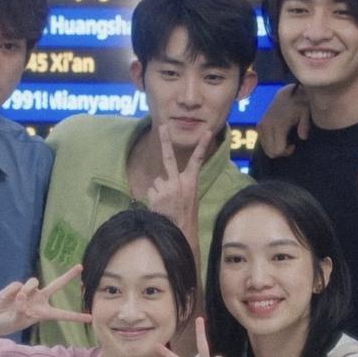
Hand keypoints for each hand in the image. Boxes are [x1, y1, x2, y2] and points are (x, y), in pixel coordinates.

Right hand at [0, 265, 90, 338]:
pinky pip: (18, 285)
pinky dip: (12, 292)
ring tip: (17, 299)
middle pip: (56, 285)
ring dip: (26, 289)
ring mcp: (29, 292)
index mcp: (42, 313)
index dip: (75, 316)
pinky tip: (6, 299)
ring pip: (34, 282)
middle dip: (68, 275)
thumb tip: (22, 296)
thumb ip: (21, 310)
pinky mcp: (17, 286)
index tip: (90, 318)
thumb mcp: (15, 322)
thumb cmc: (5, 324)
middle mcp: (39, 300)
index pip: (62, 314)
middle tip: (80, 267)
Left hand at [147, 122, 207, 236]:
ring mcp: (167, 187)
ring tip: (166, 203)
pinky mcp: (156, 194)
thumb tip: (161, 179)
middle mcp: (179, 181)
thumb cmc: (185, 214)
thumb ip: (180, 184)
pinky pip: (151, 191)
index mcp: (191, 181)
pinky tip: (160, 206)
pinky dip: (153, 198)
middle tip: (163, 126)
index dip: (202, 146)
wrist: (180, 231)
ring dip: (159, 191)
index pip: (198, 160)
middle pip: (169, 157)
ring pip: (157, 181)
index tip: (206, 132)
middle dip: (166, 140)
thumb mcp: (190, 196)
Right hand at [256, 83, 310, 157]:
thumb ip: (304, 126)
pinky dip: (270, 144)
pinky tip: (278, 137)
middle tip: (290, 144)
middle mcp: (266, 127)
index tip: (294, 145)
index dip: (287, 151)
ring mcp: (261, 126)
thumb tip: (303, 138)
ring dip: (275, 148)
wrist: (286, 94)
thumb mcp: (305, 113)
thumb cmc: (298, 104)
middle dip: (281, 152)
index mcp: (278, 125)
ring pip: (265, 149)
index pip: (277, 149)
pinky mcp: (259, 126)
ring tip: (284, 141)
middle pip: (271, 152)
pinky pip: (262, 143)